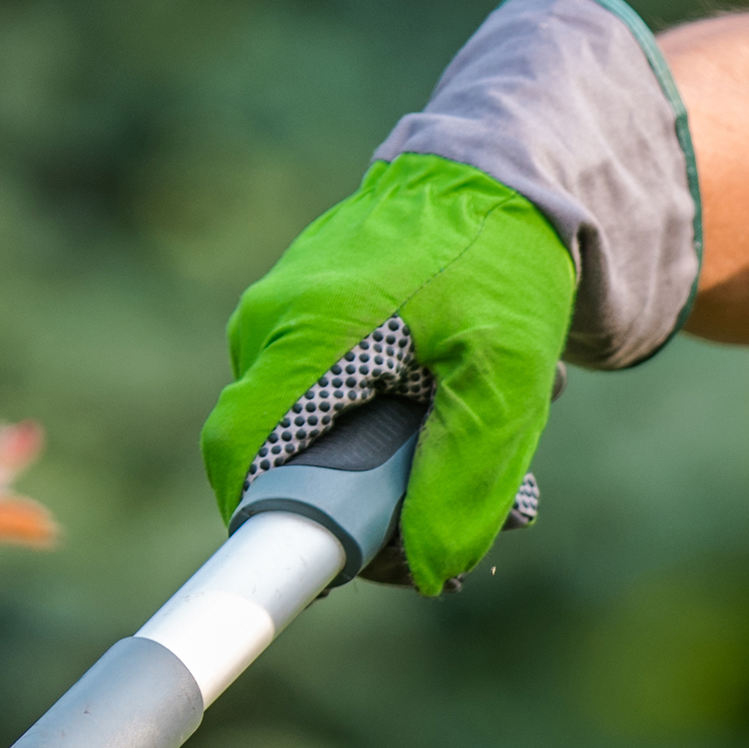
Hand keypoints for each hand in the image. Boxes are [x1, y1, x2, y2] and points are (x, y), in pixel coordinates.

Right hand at [198, 155, 568, 592]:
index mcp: (302, 333)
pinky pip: (338, 399)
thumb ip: (465, 477)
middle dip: (374, 508)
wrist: (507, 175)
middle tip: (468, 519)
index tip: (343, 564)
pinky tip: (463, 402)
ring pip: (323, 436)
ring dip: (404, 466)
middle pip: (288, 460)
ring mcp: (288, 317)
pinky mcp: (315, 318)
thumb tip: (426, 572)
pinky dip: (404, 424)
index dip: (272, 527)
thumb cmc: (503, 263)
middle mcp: (273, 323)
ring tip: (495, 442)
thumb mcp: (506, 376)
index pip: (241, 457)